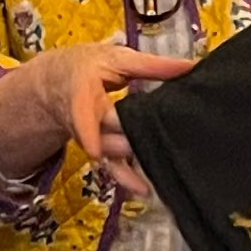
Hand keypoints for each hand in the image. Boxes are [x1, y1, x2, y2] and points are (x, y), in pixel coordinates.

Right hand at [0, 41, 174, 188]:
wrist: (58, 83)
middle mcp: (84, 121)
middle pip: (101, 138)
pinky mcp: (101, 151)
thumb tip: (192, 67)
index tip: (94, 151)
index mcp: (84, 92)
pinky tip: (145, 191)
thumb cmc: (90, 67)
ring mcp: (92, 139)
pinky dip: (129, 180)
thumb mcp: (118, 59)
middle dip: (120, 148)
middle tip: (141, 154)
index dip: (86, 131)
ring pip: (108, 158)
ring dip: (127, 171)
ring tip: (148, 183)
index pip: (82, 112)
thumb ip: (152, 66)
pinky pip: (114, 167)